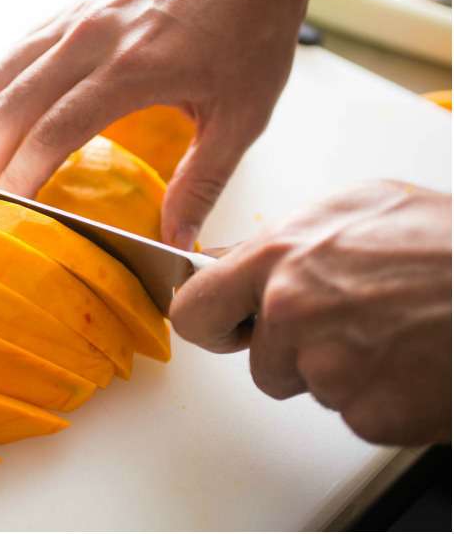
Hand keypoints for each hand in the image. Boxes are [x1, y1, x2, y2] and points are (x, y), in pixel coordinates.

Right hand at [0, 0, 315, 247]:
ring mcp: (77, 18)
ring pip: (3, 74)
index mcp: (132, 69)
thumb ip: (203, 182)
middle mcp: (91, 39)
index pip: (53, 131)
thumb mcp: (242, 116)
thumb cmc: (251, 32)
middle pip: (11, 104)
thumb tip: (177, 241)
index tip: (10, 211)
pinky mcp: (74, 7)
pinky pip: (17, 51)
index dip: (23, 175)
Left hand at [171, 182, 451, 445]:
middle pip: (261, 364)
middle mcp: (293, 313)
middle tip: (342, 331)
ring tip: (393, 334)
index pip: (195, 309)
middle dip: (289, 355)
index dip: (211, 322)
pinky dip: (384, 400)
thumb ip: (285, 238)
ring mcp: (331, 368)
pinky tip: (412, 362)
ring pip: (314, 389)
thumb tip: (238, 257)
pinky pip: (358, 416)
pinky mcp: (371, 414)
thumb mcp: (353, 208)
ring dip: (345, 374)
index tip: (224, 327)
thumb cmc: (446, 242)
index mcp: (277, 258)